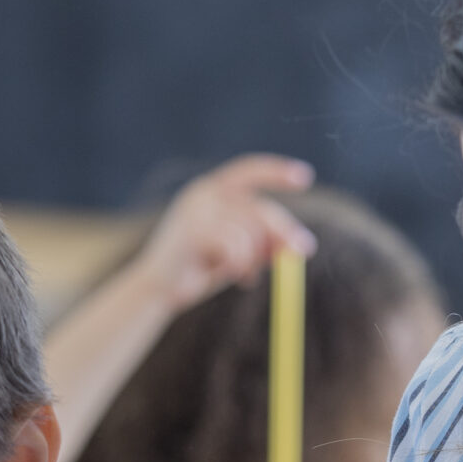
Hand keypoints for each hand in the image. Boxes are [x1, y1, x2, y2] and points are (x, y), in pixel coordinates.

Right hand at [125, 155, 319, 314]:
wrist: (157, 290)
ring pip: (249, 230)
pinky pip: (235, 246)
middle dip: (283, 230)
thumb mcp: (237, 254)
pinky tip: (229, 275)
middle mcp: (201, 193)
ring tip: (245, 276)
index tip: (305, 177)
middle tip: (304, 251)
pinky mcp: (192, 232)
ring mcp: (195, 211)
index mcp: (210, 190)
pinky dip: (240, 264)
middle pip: (258, 206)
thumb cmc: (197, 269)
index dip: (276, 171)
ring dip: (255, 258)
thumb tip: (300, 245)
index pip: (247, 170)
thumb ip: (263, 244)